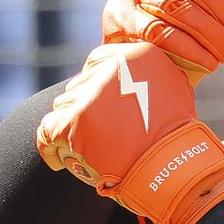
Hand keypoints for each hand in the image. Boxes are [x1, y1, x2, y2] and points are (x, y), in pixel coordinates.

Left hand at [37, 42, 223, 223]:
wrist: (173, 167)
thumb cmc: (176, 137)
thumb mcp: (172, 90)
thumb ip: (146, 77)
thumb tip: (124, 76)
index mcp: (138, 55)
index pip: (97, 60)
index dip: (96, 83)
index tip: (101, 105)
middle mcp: (112, 69)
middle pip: (79, 84)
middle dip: (84, 108)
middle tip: (98, 133)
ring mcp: (91, 95)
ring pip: (63, 106)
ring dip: (71, 127)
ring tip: (86, 148)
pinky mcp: (74, 122)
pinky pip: (47, 130)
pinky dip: (50, 146)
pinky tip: (59, 160)